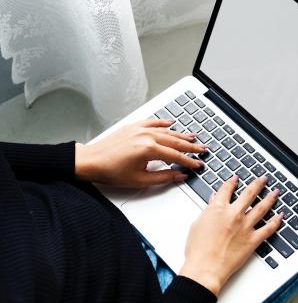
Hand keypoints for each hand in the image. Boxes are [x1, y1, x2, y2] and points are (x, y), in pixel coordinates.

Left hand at [75, 119, 206, 186]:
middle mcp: (146, 136)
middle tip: (203, 149)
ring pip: (167, 131)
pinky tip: (171, 123)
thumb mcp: (140, 180)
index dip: (189, 161)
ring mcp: (140, 130)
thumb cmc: (110, 171)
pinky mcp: (133, 127)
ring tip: (193, 137)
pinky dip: (163, 123)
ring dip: (181, 135)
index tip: (198, 164)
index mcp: (149, 149)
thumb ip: (163, 177)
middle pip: (175, 142)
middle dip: (191, 146)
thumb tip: (179, 175)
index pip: (176, 156)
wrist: (90, 161)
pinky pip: (153, 122)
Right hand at [179, 175, 283, 295]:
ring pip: (262, 207)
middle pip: (249, 193)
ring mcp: (245, 226)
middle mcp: (234, 214)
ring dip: (270, 197)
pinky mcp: (253, 240)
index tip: (236, 178)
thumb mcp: (197, 224)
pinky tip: (281, 215)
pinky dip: (276, 221)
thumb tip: (213, 201)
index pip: (227, 189)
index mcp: (218, 208)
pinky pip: (268, 228)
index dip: (232, 181)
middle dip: (258, 183)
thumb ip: (208, 210)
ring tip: (276, 192)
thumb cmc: (198, 250)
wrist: (205, 268)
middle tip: (263, 178)